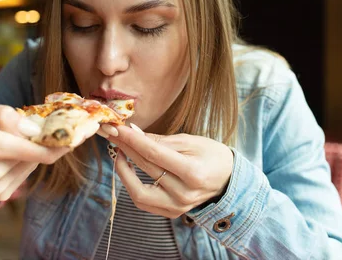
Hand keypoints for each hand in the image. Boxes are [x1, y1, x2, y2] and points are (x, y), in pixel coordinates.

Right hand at [0, 99, 70, 216]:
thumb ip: (3, 115)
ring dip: (36, 147)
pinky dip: (26, 158)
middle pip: (39, 155)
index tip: (84, 129)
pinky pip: (25, 172)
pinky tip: (12, 148)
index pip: (36, 147)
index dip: (62, 139)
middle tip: (63, 124)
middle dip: (52, 139)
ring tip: (23, 133)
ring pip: (34, 162)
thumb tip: (34, 128)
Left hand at [108, 125, 233, 218]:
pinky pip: (143, 202)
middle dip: (125, 148)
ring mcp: (177, 207)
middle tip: (113, 134)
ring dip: (123, 171)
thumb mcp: (191, 141)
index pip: (153, 154)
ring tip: (120, 152)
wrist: (228, 180)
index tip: (117, 128)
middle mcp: (184, 194)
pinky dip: (131, 185)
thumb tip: (133, 132)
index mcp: (193, 172)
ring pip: (138, 192)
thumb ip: (160, 140)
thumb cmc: (212, 156)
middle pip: (145, 168)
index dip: (132, 139)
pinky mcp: (171, 213)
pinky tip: (128, 168)